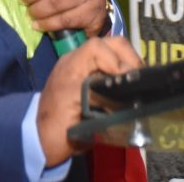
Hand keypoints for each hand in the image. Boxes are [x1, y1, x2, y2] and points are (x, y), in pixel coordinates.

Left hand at [37, 36, 141, 165]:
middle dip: (129, 57)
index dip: (117, 59)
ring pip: (112, 51)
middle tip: (141, 77)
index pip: (98, 46)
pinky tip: (130, 84)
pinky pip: (110, 64)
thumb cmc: (58, 125)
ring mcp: (85, 67)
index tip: (128, 78)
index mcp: (72, 64)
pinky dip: (123, 70)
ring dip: (128, 63)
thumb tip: (126, 84)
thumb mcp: (78, 108)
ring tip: (138, 80)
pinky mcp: (90, 76)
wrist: (42, 139)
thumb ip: (101, 92)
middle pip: (109, 44)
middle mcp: (79, 60)